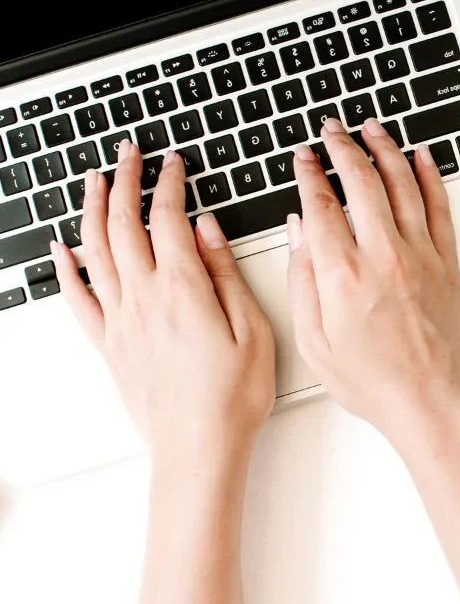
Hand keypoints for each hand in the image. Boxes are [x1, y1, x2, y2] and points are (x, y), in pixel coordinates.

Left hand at [52, 143, 275, 464]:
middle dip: (125, 181)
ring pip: (95, 250)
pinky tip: (61, 250)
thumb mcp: (253, 331)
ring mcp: (120, 322)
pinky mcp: (109, 345)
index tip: (173, 163)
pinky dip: (66, 269)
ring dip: (93, 208)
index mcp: (182, 291)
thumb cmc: (232, 398)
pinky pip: (77, 299)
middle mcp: (143, 300)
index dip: (169, 184)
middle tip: (129, 155)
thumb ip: (227, 276)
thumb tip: (208, 232)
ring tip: (95, 181)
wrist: (197, 448)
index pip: (167, 219)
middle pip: (123, 224)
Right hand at [287, 118, 459, 443]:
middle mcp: (383, 256)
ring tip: (372, 129)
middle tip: (332, 130)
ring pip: (402, 184)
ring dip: (384, 150)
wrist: (428, 400)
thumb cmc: (371, 381)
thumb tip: (298, 232)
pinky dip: (429, 177)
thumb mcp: (312, 341)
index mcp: (342, 275)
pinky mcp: (447, 265)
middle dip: (342, 147)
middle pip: (361, 181)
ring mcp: (420, 257)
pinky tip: (421, 157)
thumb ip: (301, 281)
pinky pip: (439, 208)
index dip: (309, 172)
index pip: (321, 204)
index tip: (303, 156)